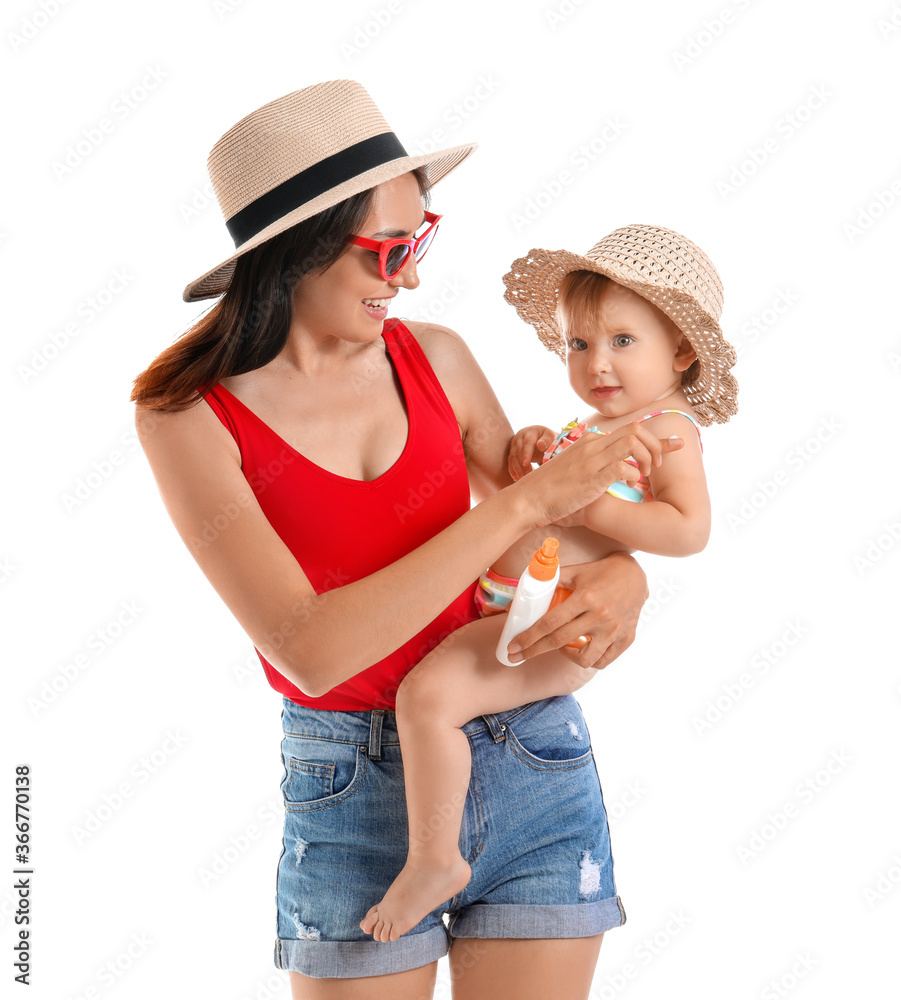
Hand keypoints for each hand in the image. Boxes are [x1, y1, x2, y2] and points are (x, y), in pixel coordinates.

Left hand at [503, 552, 647, 669]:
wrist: (636, 574)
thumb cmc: (602, 571)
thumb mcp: (576, 571)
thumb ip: (552, 581)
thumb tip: (525, 592)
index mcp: (585, 597)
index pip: (550, 623)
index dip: (528, 637)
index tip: (513, 646)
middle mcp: (600, 616)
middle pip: (559, 641)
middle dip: (533, 651)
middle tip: (516, 656)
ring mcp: (615, 630)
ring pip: (584, 659)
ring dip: (566, 656)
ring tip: (560, 647)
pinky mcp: (626, 638)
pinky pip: (604, 660)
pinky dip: (589, 660)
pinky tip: (581, 649)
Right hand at [506, 425, 557, 480]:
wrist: (541, 437)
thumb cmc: (548, 438)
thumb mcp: (551, 437)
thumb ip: (547, 441)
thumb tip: (540, 445)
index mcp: (530, 432)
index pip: (527, 443)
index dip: (526, 453)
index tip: (526, 463)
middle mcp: (520, 437)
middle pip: (518, 451)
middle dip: (522, 464)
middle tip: (528, 475)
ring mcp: (514, 444)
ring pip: (512, 457)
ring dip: (517, 468)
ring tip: (522, 478)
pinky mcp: (512, 451)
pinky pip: (510, 461)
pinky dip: (512, 470)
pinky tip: (516, 478)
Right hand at [512, 421, 683, 526]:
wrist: (528, 500)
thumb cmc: (550, 491)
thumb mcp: (574, 472)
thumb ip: (594, 466)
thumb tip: (615, 473)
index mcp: (590, 443)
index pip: (630, 430)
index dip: (658, 437)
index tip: (677, 444)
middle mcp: (593, 446)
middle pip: (637, 430)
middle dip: (658, 446)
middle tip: (658, 467)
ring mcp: (592, 460)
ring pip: (633, 443)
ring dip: (647, 458)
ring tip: (645, 477)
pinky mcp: (591, 477)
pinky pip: (622, 467)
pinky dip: (633, 475)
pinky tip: (630, 487)